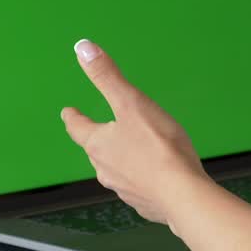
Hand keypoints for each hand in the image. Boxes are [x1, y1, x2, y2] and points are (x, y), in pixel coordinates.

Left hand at [60, 39, 214, 226]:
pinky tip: (151, 177)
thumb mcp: (132, 104)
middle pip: (94, 151)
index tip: (67, 112)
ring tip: (127, 153)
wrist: (182, 195)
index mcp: (99, 144)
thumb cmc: (158, 147)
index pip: (78, 128)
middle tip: (99, 132)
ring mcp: (124, 189)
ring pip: (114, 171)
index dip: (73, 118)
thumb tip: (82, 48)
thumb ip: (108, 77)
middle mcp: (105, 168)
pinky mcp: (145, 203)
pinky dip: (140, 179)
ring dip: (118, 161)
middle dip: (96, 140)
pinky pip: (137, 187)